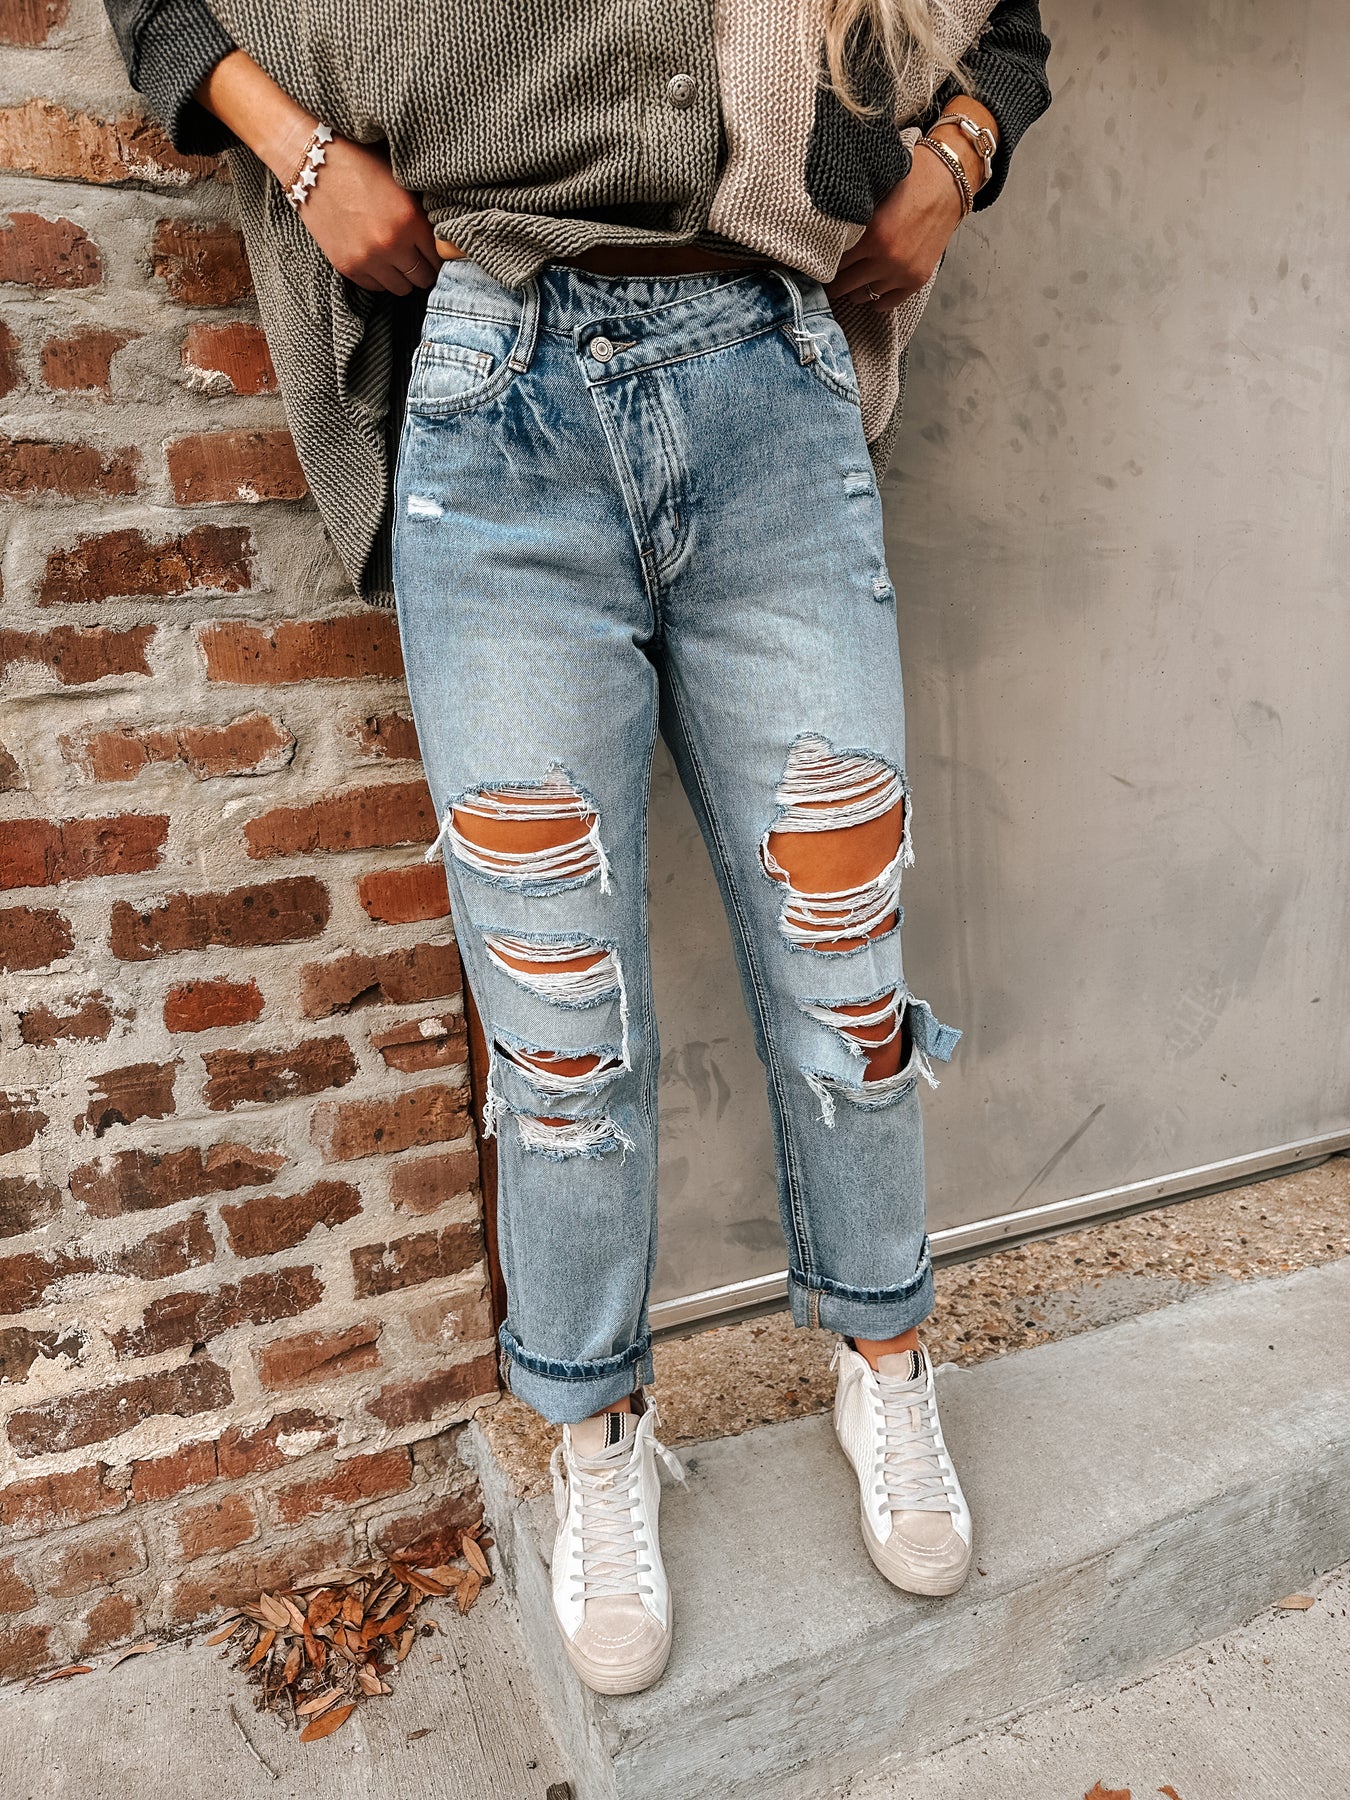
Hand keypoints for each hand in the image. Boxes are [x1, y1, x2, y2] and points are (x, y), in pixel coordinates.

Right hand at [295, 137, 441, 293]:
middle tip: (417, 257)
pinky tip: (377, 259)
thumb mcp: (400, 181)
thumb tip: (443, 238)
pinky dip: (380, 277)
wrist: (312, 161)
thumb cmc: (360, 163)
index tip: (433, 252)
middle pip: (422, 278)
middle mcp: (392, 244)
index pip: (439, 258)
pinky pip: (375, 287)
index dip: (438, 255)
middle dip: (423, 269)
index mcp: (411, 219)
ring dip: (402, 276)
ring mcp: (368, 258)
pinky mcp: (347, 266)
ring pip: (401, 289)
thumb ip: (421, 212)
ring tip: (397, 259)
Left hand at [826, 143, 964, 311]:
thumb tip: (823, 237)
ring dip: (852, 289)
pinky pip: (884, 304)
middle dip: (831, 281)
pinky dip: (874, 299)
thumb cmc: (909, 182)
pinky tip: (869, 287)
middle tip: (823, 278)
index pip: (831, 262)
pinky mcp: (915, 281)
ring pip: (861, 297)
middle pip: (842, 285)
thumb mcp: (873, 195)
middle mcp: (886, 259)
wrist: (948, 183)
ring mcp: (901, 273)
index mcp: (871, 235)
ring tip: (848, 279)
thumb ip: (852, 219)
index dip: (819, 263)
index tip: (812, 264)